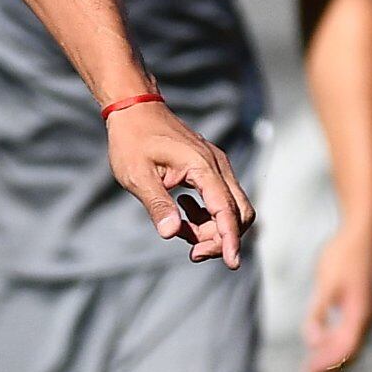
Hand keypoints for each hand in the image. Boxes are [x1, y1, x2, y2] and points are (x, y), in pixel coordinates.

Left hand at [107, 100, 250, 266]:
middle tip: (192, 251)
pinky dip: (207, 215)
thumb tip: (171, 233)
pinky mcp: (209, 168)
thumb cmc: (132, 140)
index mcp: (202, 166)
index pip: (226, 209)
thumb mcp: (137, 175)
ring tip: (180, 230)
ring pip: (232, 208)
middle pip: (239, 212)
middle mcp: (217, 165)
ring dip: (212, 228)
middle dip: (221, 238)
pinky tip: (183, 211)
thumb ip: (157, 204)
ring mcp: (216, 166)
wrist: (134, 108)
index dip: (230, 239)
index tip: (232, 263)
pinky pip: (221, 199)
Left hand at [301, 224, 371, 371]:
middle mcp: (369, 318)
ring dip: (332, 358)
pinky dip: (336, 344)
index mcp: (361, 314)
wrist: (361, 234)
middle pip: (350, 353)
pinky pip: (351, 334)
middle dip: (329, 368)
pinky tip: (320, 345)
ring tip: (311, 368)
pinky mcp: (364, 308)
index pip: (345, 350)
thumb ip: (318, 313)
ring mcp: (369, 314)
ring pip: (351, 346)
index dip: (327, 365)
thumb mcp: (325, 284)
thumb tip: (313, 342)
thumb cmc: (342, 256)